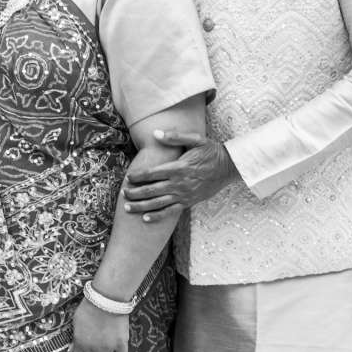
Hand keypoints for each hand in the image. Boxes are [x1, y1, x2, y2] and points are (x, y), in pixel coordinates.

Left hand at [71, 298, 130, 351]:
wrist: (106, 300)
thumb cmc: (90, 307)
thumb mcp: (77, 322)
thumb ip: (78, 335)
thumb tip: (78, 343)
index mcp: (80, 343)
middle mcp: (93, 349)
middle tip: (100, 349)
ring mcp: (108, 348)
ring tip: (111, 348)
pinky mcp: (121, 344)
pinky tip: (119, 346)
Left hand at [122, 127, 237, 217]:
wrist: (229, 167)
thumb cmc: (211, 151)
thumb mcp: (196, 139)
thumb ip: (175, 137)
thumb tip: (156, 133)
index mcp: (179, 167)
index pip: (152, 173)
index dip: (138, 176)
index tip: (128, 178)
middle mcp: (179, 183)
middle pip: (151, 190)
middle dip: (135, 193)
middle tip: (123, 194)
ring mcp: (184, 195)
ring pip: (158, 203)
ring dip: (141, 206)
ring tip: (127, 208)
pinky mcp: (189, 202)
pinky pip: (170, 212)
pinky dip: (157, 215)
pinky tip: (145, 218)